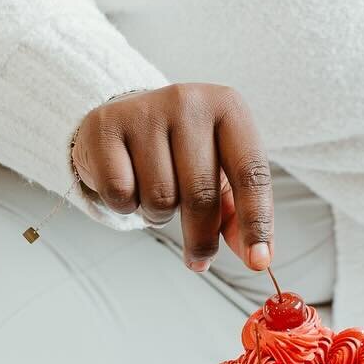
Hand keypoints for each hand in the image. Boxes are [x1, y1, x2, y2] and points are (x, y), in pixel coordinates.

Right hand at [71, 83, 273, 274]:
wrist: (126, 118)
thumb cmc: (182, 150)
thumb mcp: (219, 170)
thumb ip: (238, 212)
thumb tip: (256, 256)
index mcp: (228, 107)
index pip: (250, 172)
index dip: (256, 221)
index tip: (258, 261)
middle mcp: (189, 101)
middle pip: (201, 193)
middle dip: (201, 237)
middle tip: (199, 258)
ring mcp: (145, 110)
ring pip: (160, 197)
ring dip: (159, 215)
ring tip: (157, 195)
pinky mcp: (106, 125)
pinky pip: (121, 193)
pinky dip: (126, 205)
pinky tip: (129, 185)